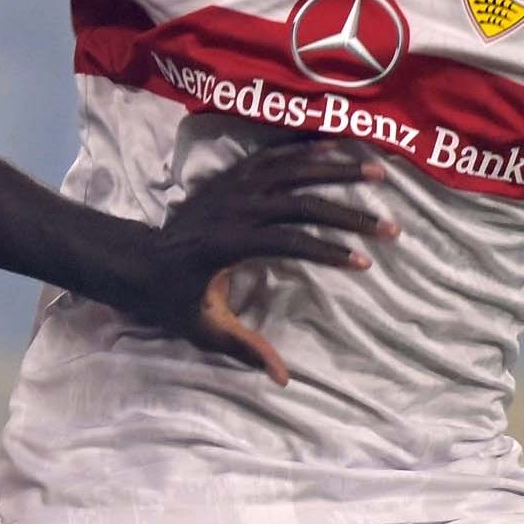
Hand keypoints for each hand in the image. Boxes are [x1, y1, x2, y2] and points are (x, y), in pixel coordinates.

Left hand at [112, 141, 389, 385]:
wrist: (134, 259)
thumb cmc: (171, 298)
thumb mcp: (203, 328)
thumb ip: (244, 349)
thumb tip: (284, 379)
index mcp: (225, 244)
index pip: (288, 242)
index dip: (327, 251)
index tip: (363, 263)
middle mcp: (231, 208)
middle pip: (300, 202)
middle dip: (349, 214)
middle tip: (389, 225)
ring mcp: (230, 186)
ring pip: (290, 168)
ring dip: (336, 168)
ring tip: (377, 172)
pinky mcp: (230, 176)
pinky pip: (273, 153)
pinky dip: (305, 146)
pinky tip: (338, 144)